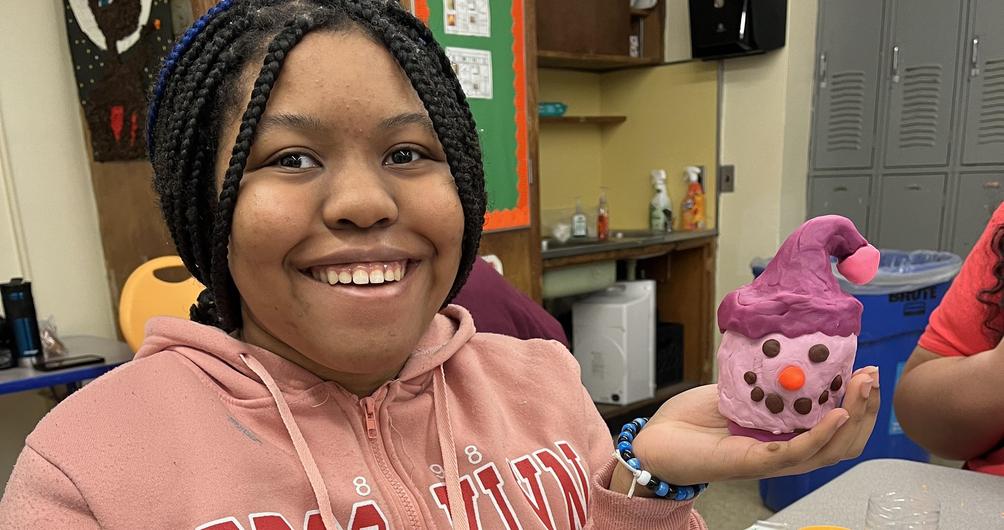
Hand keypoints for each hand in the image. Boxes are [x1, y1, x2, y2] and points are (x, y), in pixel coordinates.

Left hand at [616, 367, 879, 489]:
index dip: (859, 403)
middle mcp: (786, 452)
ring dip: (853, 419)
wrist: (657, 439)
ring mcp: (773, 461)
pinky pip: (796, 453)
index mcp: (787, 436)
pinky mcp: (754, 462)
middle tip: (872, 378)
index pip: (838, 427)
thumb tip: (789, 346)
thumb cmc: (692, 420)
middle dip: (865, 409)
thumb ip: (765, 378)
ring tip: (863, 390)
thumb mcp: (739, 389)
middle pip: (843, 441)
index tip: (868, 371)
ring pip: (829, 450)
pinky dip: (821, 435)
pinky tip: (836, 415)